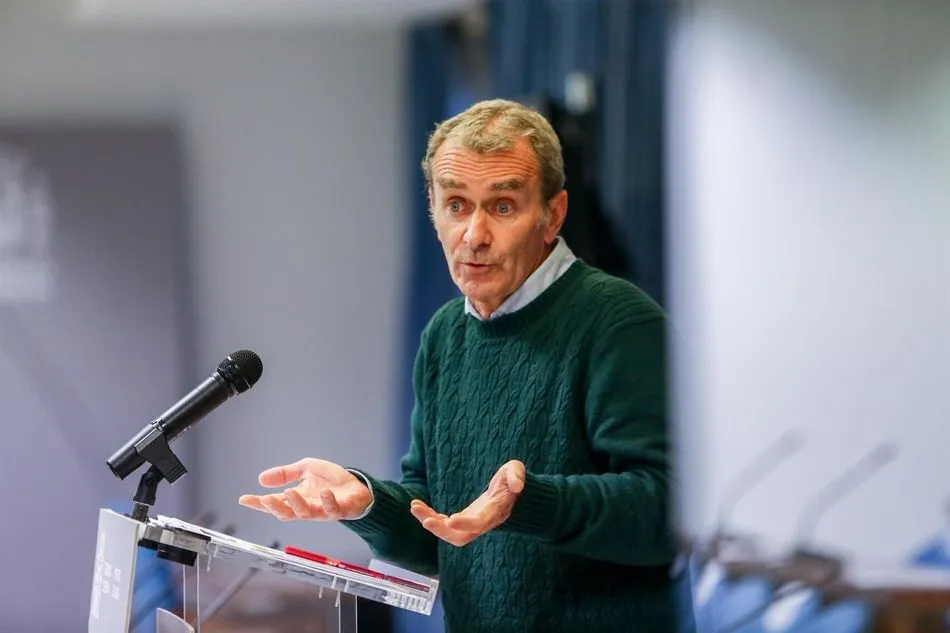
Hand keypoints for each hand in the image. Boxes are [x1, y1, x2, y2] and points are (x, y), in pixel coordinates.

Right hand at [238, 458, 372, 520]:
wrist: (357, 485)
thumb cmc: (330, 480)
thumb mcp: (305, 470)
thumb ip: (285, 474)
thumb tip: (260, 478)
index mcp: (297, 499)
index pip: (274, 503)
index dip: (259, 503)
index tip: (244, 499)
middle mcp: (307, 508)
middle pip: (287, 514)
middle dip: (275, 508)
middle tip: (264, 499)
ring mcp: (323, 511)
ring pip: (306, 514)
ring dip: (297, 504)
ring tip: (289, 492)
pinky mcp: (340, 510)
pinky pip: (333, 510)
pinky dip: (328, 502)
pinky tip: (324, 493)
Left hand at [410, 460, 524, 545]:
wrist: (511, 494)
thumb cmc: (512, 478)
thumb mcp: (516, 470)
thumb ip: (517, 475)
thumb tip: (518, 485)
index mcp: (496, 511)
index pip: (481, 523)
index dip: (466, 523)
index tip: (451, 520)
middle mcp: (483, 522)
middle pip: (462, 537)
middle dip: (442, 531)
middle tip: (426, 520)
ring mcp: (472, 523)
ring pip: (450, 533)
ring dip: (432, 523)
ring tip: (415, 507)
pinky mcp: (463, 520)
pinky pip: (445, 524)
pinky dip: (431, 516)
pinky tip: (417, 506)